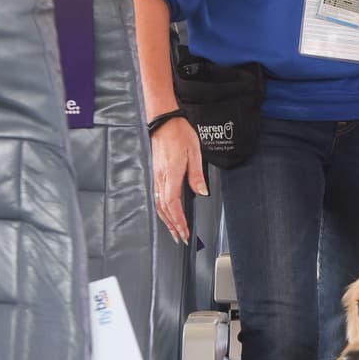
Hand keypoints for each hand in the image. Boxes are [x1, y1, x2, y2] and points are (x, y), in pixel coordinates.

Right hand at [151, 117, 206, 242]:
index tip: (185, 232)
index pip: (173, 204)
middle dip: (173, 226)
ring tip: (174, 231)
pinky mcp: (155, 174)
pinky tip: (166, 213)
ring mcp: (156, 176)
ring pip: (158, 204)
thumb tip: (202, 192)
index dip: (179, 221)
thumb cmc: (179, 133)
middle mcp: (160, 178)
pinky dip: (162, 209)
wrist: (164, 121)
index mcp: (171, 174)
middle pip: (164, 209)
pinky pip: (156, 196)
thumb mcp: (194, 152)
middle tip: (180, 238)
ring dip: (166, 220)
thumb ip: (197, 175)